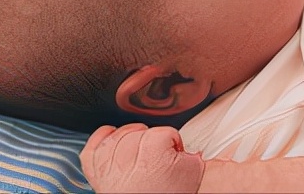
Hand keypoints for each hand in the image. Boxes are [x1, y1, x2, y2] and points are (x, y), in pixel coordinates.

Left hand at [80, 124, 204, 193]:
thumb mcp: (193, 171)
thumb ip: (195, 150)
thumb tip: (210, 138)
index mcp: (152, 154)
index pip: (162, 132)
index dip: (171, 142)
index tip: (174, 155)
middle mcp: (127, 159)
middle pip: (138, 131)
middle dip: (150, 140)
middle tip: (158, 156)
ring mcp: (109, 166)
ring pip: (117, 135)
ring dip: (129, 140)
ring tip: (140, 154)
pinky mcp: (96, 173)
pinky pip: (93, 146)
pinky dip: (102, 140)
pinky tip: (113, 144)